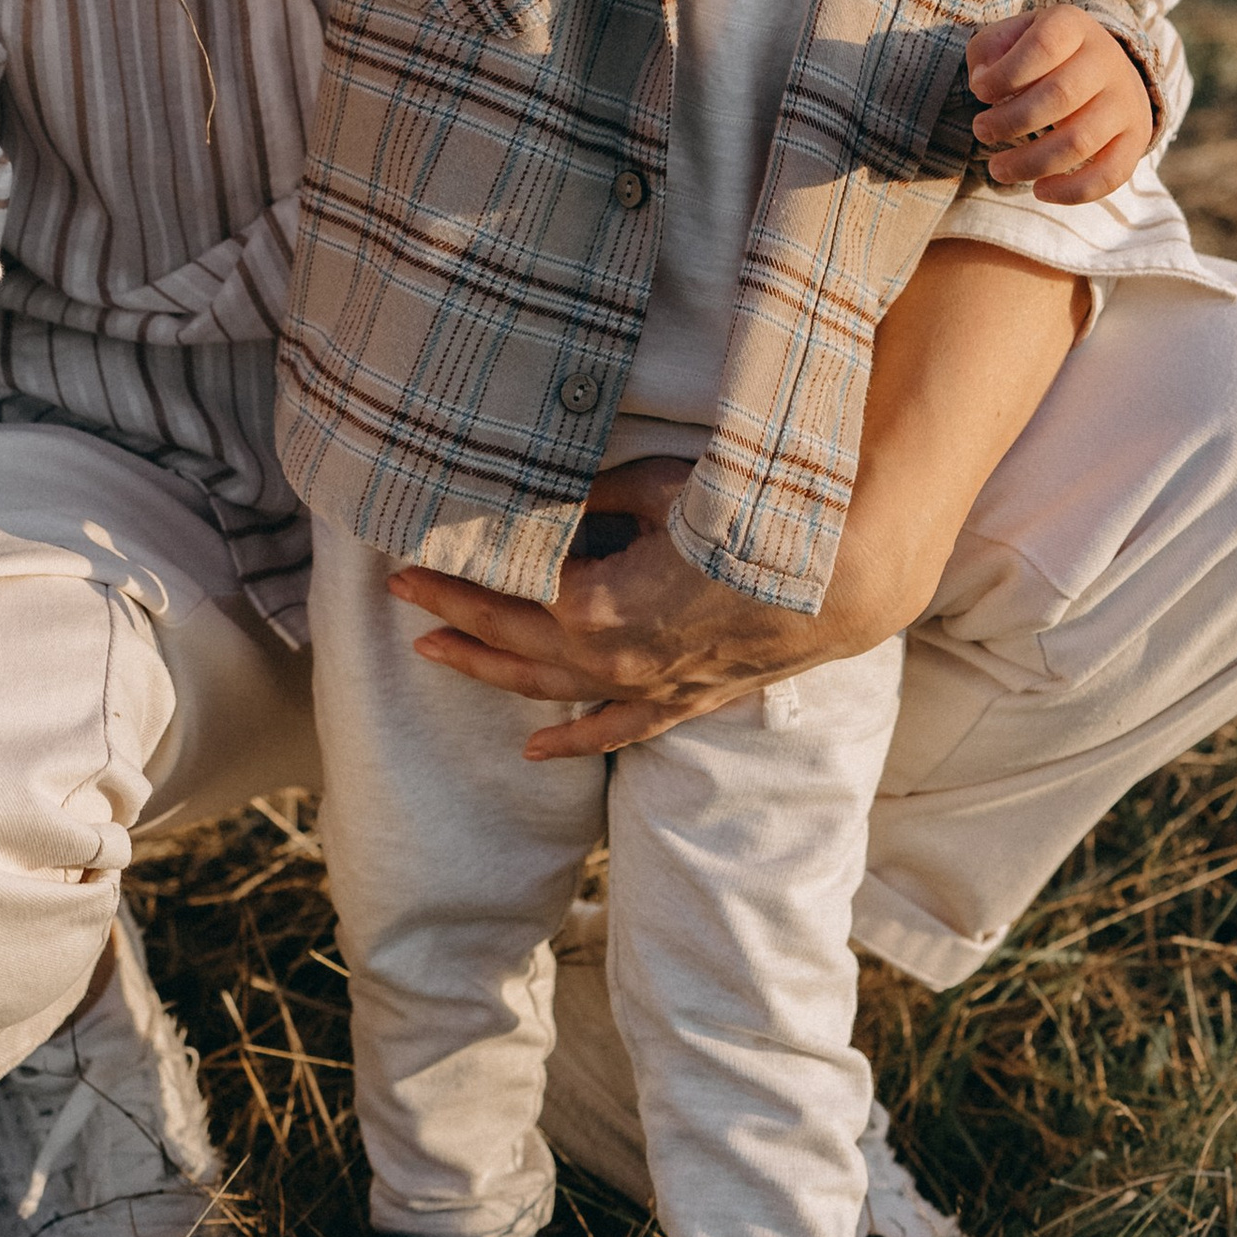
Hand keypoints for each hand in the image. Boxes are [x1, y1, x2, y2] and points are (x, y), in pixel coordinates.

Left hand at [389, 458, 878, 758]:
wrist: (834, 577)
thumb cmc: (746, 517)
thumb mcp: (655, 488)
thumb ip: (590, 495)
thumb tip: (545, 494)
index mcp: (590, 606)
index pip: (502, 590)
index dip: (453, 572)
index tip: (410, 554)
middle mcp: (607, 660)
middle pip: (511, 641)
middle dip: (454, 614)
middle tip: (402, 593)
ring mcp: (644, 689)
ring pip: (548, 690)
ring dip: (489, 672)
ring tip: (437, 652)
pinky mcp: (681, 700)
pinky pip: (616, 732)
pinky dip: (572, 741)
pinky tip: (536, 749)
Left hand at [967, 5, 1152, 202]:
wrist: (1101, 66)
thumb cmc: (1042, 55)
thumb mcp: (1012, 36)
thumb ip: (988, 50)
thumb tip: (983, 83)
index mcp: (1074, 26)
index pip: (1044, 45)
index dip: (1006, 74)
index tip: (980, 92)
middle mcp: (1107, 60)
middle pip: (1060, 96)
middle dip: (1011, 121)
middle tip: (982, 130)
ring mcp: (1125, 101)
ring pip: (1080, 141)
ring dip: (1030, 162)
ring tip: (998, 168)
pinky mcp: (1136, 138)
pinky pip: (1111, 174)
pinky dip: (1073, 191)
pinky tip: (1040, 190)